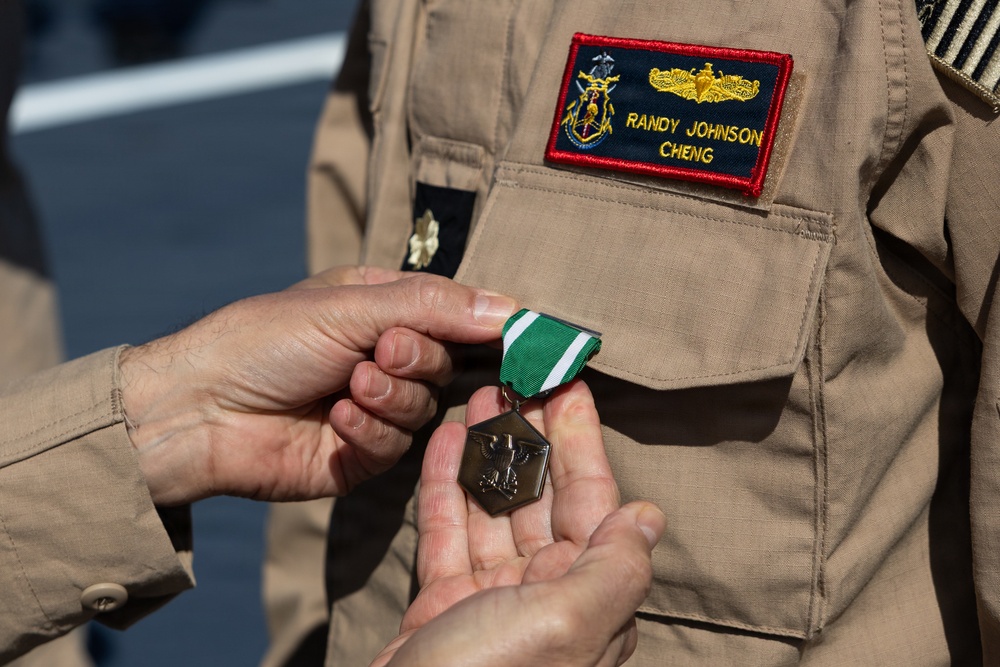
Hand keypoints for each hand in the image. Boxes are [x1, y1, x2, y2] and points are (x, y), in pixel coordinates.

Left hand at [119, 267, 517, 505]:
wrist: (199, 409)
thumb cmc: (265, 339)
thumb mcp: (350, 305)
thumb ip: (432, 307)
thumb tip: (510, 309)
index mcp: (382, 308)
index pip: (456, 313)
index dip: (487, 325)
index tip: (522, 334)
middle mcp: (383, 357)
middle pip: (447, 363)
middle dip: (417, 358)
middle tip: (380, 350)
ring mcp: (372, 409)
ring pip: (424, 407)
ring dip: (390, 396)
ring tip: (348, 385)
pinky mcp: (359, 456)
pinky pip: (395, 447)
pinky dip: (369, 429)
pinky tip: (334, 419)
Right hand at [371, 381, 665, 666]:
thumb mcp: (567, 623)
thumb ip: (614, 566)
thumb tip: (650, 515)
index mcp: (587, 600)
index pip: (594, 502)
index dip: (583, 441)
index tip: (571, 385)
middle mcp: (546, 597)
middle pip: (544, 498)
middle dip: (532, 437)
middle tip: (518, 379)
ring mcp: (491, 602)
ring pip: (494, 510)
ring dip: (488, 454)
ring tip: (480, 398)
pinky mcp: (442, 607)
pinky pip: (448, 534)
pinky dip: (447, 488)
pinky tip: (446, 443)